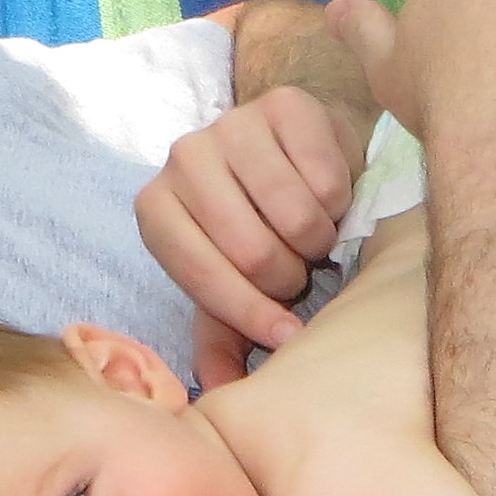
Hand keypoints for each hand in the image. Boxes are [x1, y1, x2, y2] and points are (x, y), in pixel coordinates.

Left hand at [137, 86, 366, 386]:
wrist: (303, 154)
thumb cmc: (261, 228)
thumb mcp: (235, 285)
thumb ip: (222, 337)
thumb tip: (220, 392)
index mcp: (156, 210)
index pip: (202, 276)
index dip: (251, 314)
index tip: (289, 334)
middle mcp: (181, 159)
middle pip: (253, 251)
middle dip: (289, 275)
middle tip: (297, 266)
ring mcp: (230, 124)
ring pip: (294, 216)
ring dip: (317, 238)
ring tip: (311, 231)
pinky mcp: (282, 103)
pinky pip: (326, 177)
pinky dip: (338, 200)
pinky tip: (326, 194)